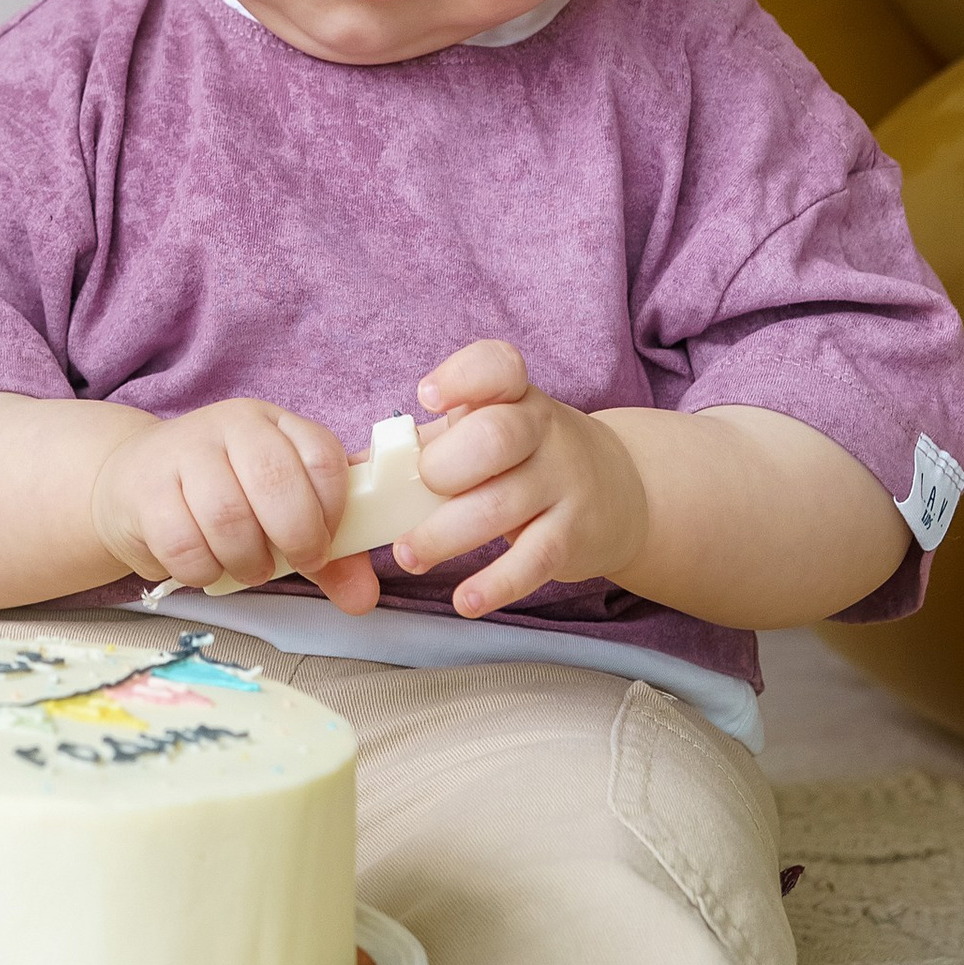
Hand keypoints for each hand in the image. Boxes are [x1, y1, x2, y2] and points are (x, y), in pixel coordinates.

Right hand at [90, 401, 379, 612]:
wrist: (131, 481)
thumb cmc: (222, 497)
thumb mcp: (280, 512)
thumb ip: (329, 553)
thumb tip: (362, 598)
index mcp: (274, 424)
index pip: (321, 456)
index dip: (332, 510)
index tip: (325, 544)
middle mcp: (230, 426)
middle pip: (275, 479)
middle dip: (295, 536)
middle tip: (296, 563)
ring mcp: (183, 452)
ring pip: (227, 515)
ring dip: (247, 560)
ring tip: (249, 568)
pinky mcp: (144, 489)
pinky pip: (182, 543)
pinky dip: (202, 571)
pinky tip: (206, 567)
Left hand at [397, 341, 649, 616]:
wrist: (619, 490)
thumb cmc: (522, 458)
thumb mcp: (481, 435)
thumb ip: (420, 448)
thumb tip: (344, 475)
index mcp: (512, 395)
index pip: (497, 366)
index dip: (462, 376)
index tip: (427, 397)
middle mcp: (541, 431)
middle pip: (497, 436)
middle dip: (448, 466)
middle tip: (422, 487)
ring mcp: (563, 482)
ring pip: (505, 504)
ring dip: (448, 533)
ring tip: (409, 554)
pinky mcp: (575, 534)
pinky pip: (535, 560)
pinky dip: (498, 582)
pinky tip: (466, 598)